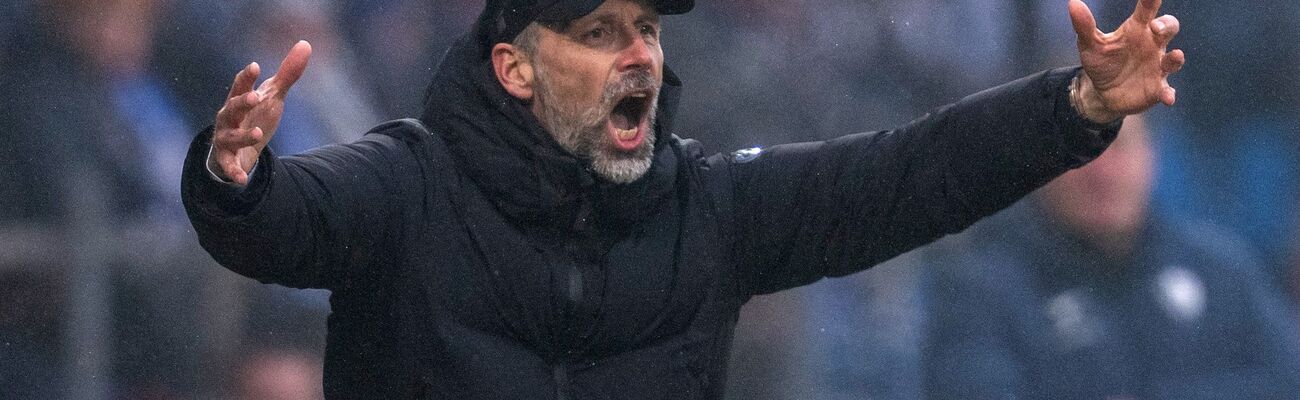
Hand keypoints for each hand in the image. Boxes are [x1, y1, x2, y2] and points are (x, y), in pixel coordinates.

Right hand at [209, 40, 312, 184]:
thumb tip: (305, 43)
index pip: (240, 85)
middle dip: (242, 102)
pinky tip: (243, 179)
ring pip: (230, 136)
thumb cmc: (255, 116)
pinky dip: (235, 172)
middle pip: (231, 107)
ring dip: (243, 135)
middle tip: (256, 96)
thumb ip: (288, 73)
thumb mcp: (273, 96)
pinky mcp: (227, 160)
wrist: (239, 150)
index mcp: (239, 100)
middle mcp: (228, 118)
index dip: (247, 76)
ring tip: (259, 133)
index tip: (256, 66)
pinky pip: (229, 166)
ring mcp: (225, 139)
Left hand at [1069, 0, 1184, 122]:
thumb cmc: (1102, 62)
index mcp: (1137, 29)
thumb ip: (1084, 25)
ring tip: (1175, 56)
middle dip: (1167, 25)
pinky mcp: (1157, 88)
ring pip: (1173, 59)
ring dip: (1175, 58)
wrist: (1102, 93)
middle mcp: (1152, 44)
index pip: (1147, 9)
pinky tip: (1168, 98)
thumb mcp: (1090, 44)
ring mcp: (1157, 66)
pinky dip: (1169, 93)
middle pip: (1169, 28)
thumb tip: (1073, 3)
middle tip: (1156, 27)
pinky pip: (1167, 90)